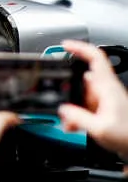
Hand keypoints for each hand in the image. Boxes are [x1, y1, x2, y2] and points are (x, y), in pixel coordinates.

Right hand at [58, 39, 127, 156]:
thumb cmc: (127, 135)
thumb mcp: (99, 129)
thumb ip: (77, 117)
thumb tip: (63, 109)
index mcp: (108, 88)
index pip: (95, 58)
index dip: (80, 48)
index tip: (65, 45)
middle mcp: (107, 90)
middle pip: (82, 78)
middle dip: (68, 90)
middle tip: (61, 102)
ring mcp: (106, 99)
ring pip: (82, 94)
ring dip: (72, 106)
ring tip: (70, 122)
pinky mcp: (105, 109)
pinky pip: (85, 105)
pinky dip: (77, 113)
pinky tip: (74, 125)